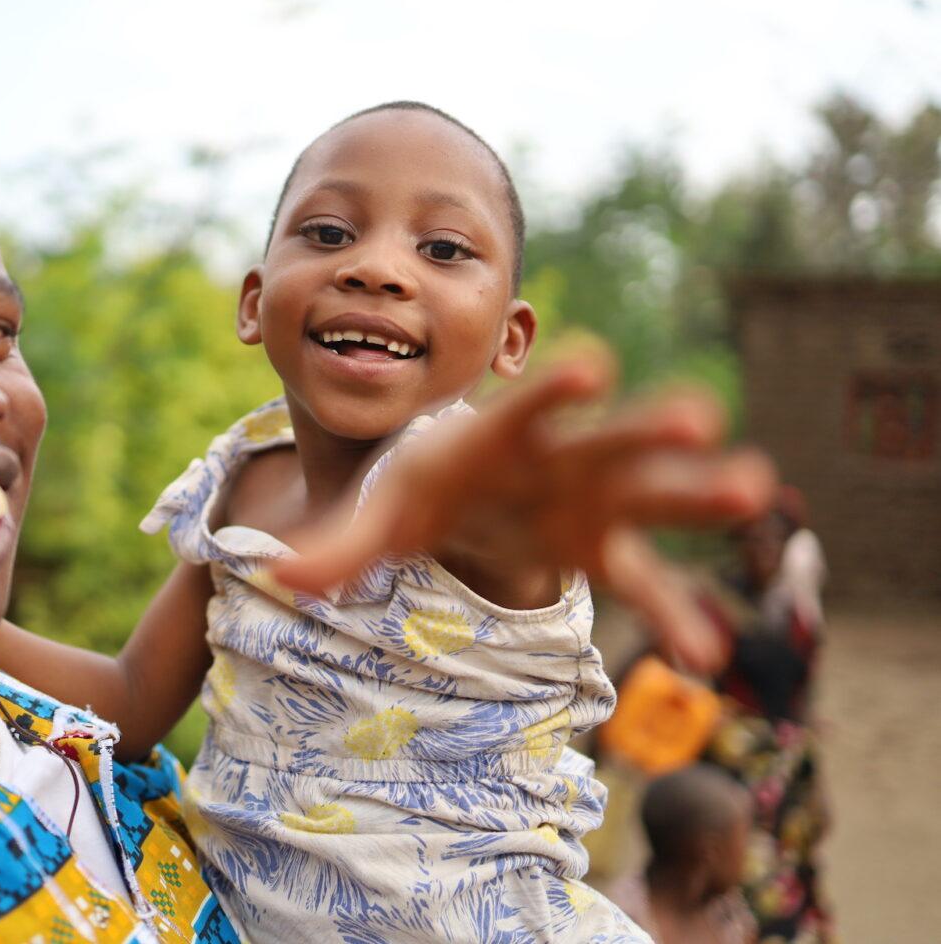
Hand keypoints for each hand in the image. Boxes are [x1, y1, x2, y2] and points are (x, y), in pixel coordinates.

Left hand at [273, 345, 775, 673]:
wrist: (453, 488)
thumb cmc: (419, 486)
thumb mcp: (381, 514)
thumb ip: (339, 546)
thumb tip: (275, 576)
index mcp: (494, 440)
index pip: (525, 409)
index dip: (555, 389)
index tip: (593, 368)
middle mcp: (553, 461)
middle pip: (604, 442)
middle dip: (649, 433)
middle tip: (700, 419)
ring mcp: (586, 502)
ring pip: (647, 495)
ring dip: (696, 495)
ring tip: (751, 490)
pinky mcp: (599, 546)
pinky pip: (641, 580)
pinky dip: (670, 615)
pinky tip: (706, 658)